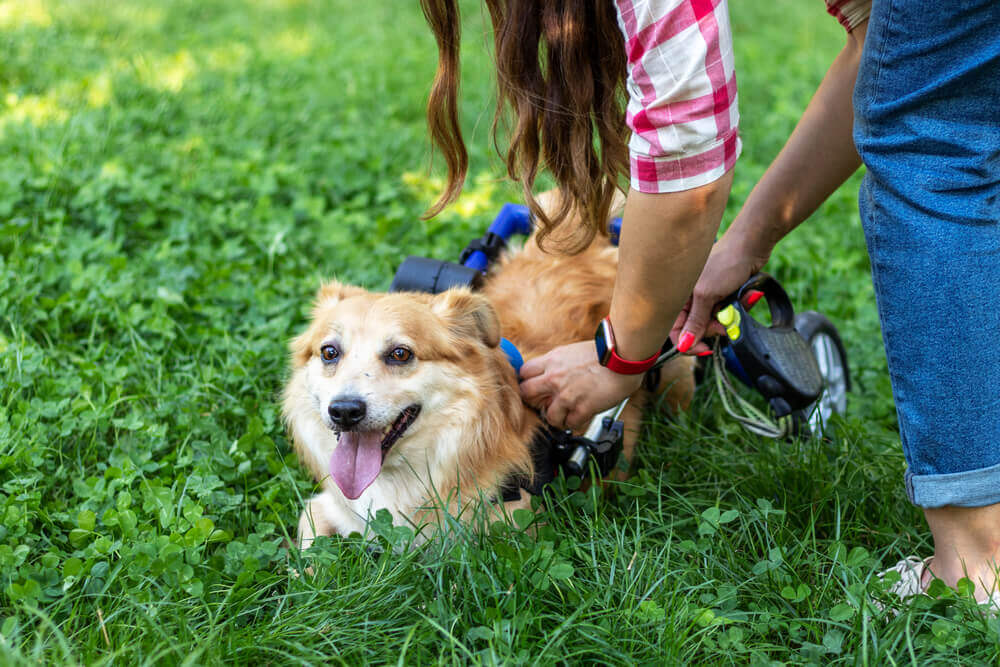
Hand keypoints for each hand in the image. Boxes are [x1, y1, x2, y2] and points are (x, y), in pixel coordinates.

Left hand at [519, 341, 643, 430]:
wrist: (623, 358)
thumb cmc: (603, 353)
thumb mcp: (571, 351)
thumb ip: (556, 363)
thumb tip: (547, 373)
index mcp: (552, 360)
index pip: (523, 373)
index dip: (527, 381)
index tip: (533, 387)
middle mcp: (554, 378)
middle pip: (526, 394)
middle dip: (534, 400)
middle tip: (545, 402)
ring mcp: (567, 395)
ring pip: (548, 415)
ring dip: (557, 416)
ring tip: (567, 413)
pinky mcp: (582, 408)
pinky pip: (569, 423)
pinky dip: (575, 421)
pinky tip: (582, 414)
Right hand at [670, 228, 770, 354]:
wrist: (750, 245)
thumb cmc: (724, 263)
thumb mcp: (706, 295)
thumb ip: (695, 322)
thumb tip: (683, 345)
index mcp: (679, 298)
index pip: (677, 331)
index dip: (689, 343)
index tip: (706, 348)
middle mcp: (692, 300)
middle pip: (699, 330)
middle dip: (716, 327)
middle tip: (726, 320)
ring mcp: (708, 299)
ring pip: (717, 323)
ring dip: (731, 316)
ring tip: (739, 300)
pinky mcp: (724, 297)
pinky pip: (730, 313)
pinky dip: (739, 307)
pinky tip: (746, 295)